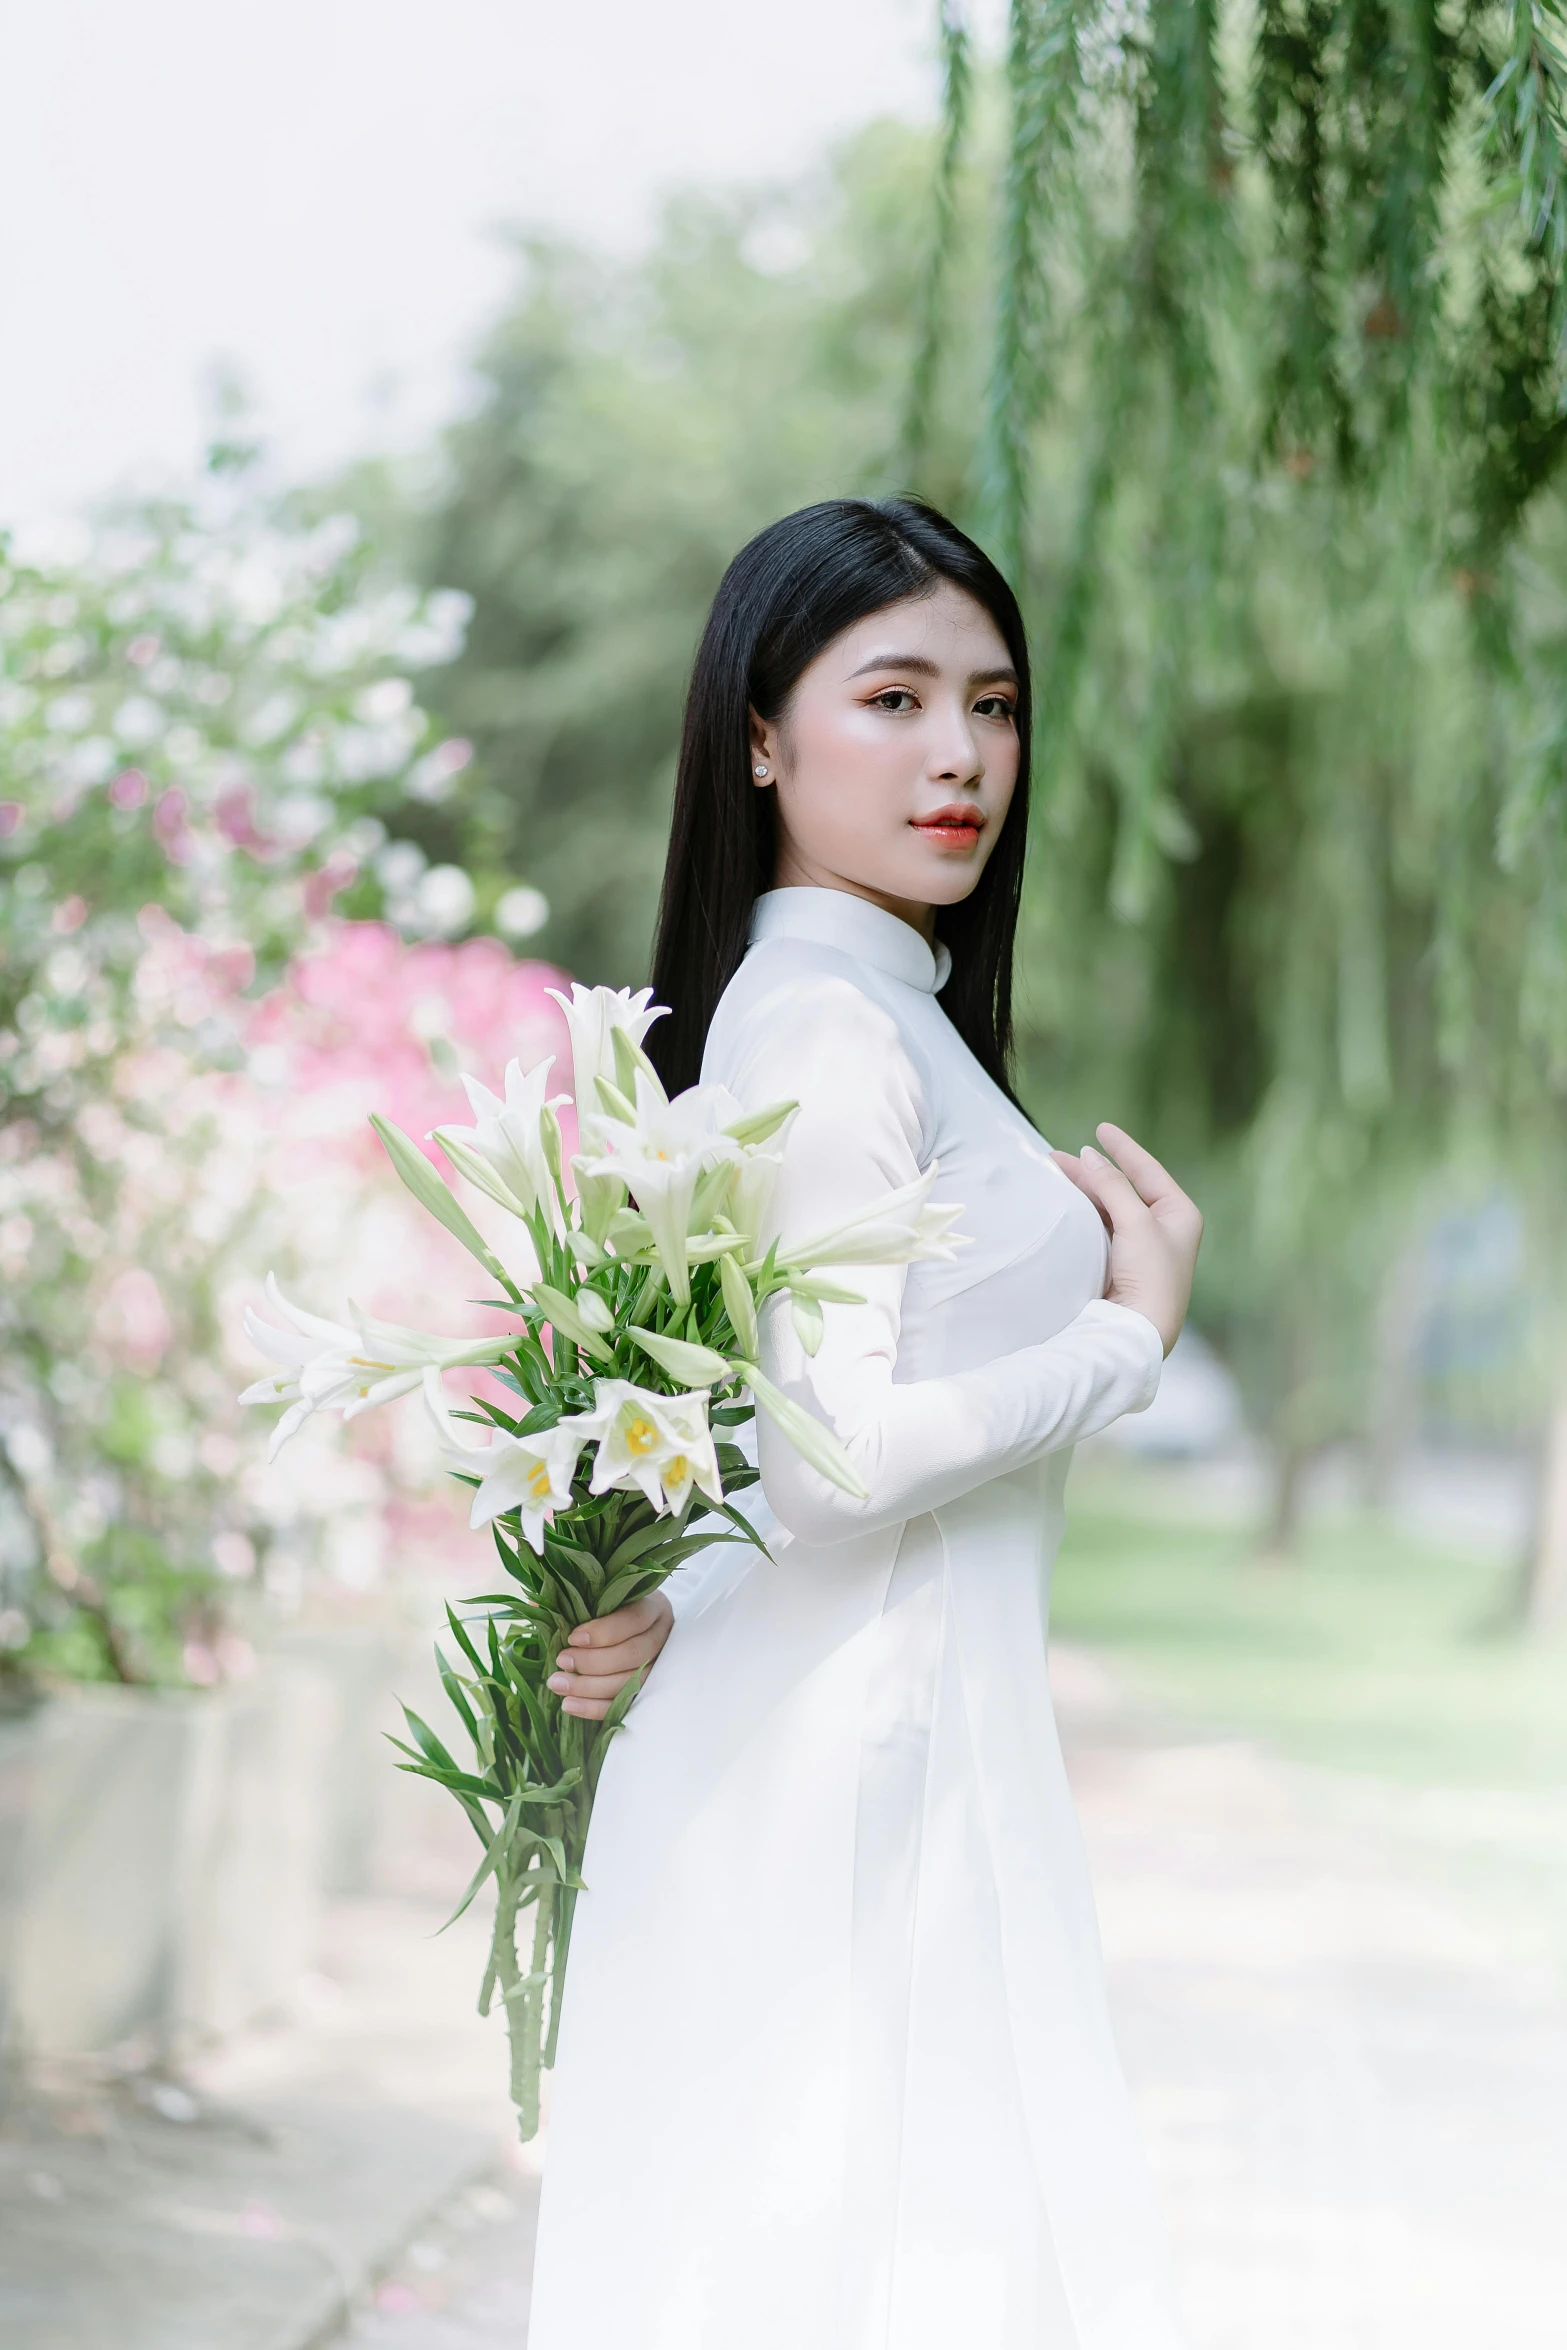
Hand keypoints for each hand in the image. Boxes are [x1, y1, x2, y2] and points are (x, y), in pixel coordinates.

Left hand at [546, 1591, 674, 1719]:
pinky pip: (625, 1704)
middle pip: (634, 1654)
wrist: (624, 1632)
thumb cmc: (607, 1609)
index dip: (604, 1632)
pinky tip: (570, 1705)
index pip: (634, 1619)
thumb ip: (570, 1599)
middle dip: (594, 1662)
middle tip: (561, 1662)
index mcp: (652, 1606)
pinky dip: (596, 1708)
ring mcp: (659, 1665)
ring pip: (631, 1682)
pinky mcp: (648, 1690)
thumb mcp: (595, 1598)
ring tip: (558, 1685)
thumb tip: (535, 1605)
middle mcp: (661, 1635)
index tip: (572, 1638)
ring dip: (591, 1687)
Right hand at [1050, 1121, 1202, 1356]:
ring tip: (1053, 1175)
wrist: (1137, 1331)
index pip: (1148, 1170)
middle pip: (1123, 1188)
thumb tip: (1090, 1156)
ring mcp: (1140, 1247)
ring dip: (1083, 1191)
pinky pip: (1099, 1227)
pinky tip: (1063, 1203)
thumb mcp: (1136, 1222)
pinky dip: (1081, 1212)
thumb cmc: (1150, 1276)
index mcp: (1180, 1214)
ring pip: (1108, 1207)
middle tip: (1058, 1157)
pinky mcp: (1119, 1263)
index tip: (1101, 1128)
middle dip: (1092, 1171)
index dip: (1124, 1148)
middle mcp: (1162, 1228)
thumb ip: (1113, 1186)